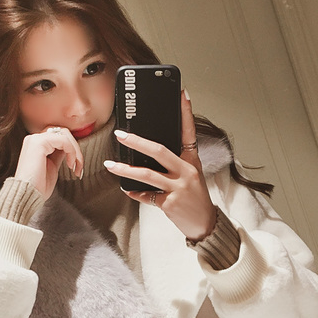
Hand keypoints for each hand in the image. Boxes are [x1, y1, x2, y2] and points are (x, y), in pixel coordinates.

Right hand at [14, 127, 83, 199]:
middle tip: (79, 167)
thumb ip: (58, 155)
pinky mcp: (39, 143)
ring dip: (75, 150)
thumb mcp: (52, 167)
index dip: (72, 150)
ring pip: (64, 134)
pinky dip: (71, 151)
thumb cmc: (38, 187)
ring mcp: (36, 139)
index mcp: (37, 144)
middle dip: (76, 149)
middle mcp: (34, 139)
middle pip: (63, 133)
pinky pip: (63, 140)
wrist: (28, 195)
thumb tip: (69, 151)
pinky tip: (70, 165)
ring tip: (76, 167)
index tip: (77, 168)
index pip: (59, 137)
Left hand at [104, 89, 215, 240]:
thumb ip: (175, 163)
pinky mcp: (170, 204)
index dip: (185, 112)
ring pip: (147, 175)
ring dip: (126, 170)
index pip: (189, 131)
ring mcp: (178, 188)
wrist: (205, 224)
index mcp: (192, 161)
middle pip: (159, 151)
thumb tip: (150, 151)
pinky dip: (136, 193)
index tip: (180, 94)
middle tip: (121, 135)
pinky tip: (127, 190)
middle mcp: (186, 172)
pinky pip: (147, 196)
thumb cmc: (196, 197)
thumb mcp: (191, 175)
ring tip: (111, 165)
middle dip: (137, 142)